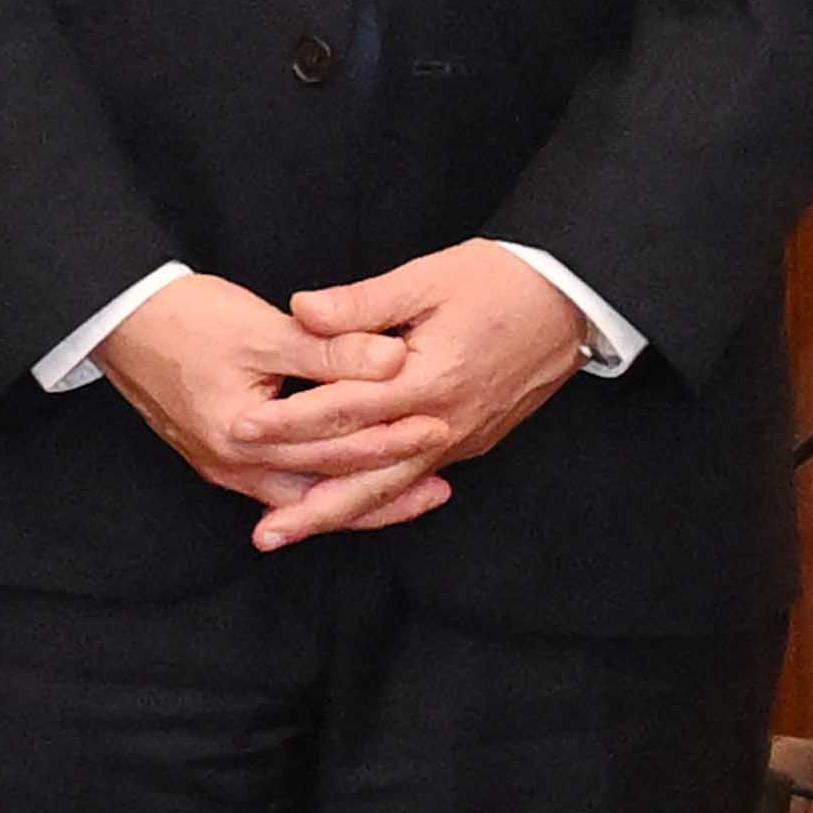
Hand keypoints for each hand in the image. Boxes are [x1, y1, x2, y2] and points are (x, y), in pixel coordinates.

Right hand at [99, 272, 454, 544]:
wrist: (118, 320)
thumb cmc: (184, 318)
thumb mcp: (261, 329)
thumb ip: (328, 350)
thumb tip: (392, 361)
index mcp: (243, 437)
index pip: (332, 448)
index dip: (389, 439)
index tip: (437, 428)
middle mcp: (233, 467)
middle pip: (323, 490)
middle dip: (385, 489)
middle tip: (442, 484)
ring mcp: (226, 469)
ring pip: (305, 498)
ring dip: (358, 498)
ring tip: (414, 493)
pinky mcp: (223, 460)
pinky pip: (284, 487)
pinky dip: (324, 487)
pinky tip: (356, 485)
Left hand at [273, 240, 592, 544]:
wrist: (570, 300)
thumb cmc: (500, 281)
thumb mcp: (428, 278)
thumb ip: (363, 304)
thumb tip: (303, 310)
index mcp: (428, 378)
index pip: (345, 409)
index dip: (289, 421)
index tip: (243, 428)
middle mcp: (444, 421)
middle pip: (365, 473)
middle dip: (308, 502)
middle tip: (260, 527)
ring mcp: (459, 438)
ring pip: (389, 489)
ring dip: (337, 516)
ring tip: (289, 534)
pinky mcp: (470, 442)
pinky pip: (413, 480)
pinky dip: (376, 501)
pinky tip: (345, 511)